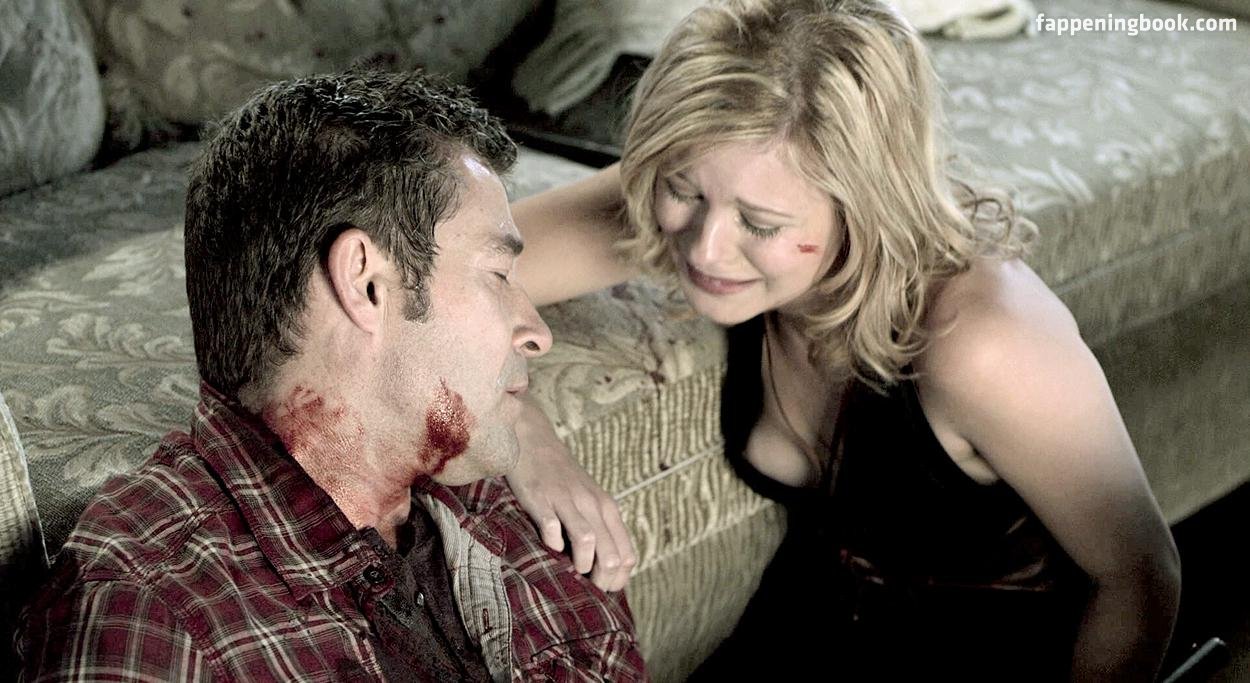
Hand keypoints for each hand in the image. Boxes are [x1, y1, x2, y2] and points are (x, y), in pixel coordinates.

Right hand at [507, 394, 636, 591]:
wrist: (532, 439)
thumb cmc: (561, 477)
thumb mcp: (589, 500)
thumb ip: (600, 527)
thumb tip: (609, 569)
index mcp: (607, 508)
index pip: (627, 554)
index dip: (619, 579)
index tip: (604, 588)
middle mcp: (591, 504)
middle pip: (611, 554)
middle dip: (602, 579)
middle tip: (588, 587)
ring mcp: (566, 501)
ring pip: (588, 541)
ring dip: (581, 564)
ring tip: (572, 570)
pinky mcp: (540, 499)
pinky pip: (552, 528)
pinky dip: (552, 544)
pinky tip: (550, 545)